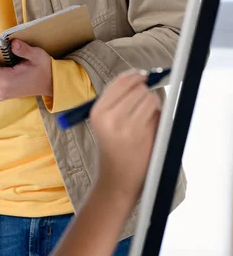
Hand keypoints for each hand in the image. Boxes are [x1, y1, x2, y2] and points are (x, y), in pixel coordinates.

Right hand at [89, 71, 159, 203]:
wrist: (116, 180)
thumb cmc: (112, 145)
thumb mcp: (104, 120)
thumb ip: (118, 97)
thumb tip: (141, 75)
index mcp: (98, 111)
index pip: (121, 82)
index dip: (135, 76)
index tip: (143, 76)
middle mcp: (111, 118)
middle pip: (139, 88)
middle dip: (144, 92)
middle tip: (141, 104)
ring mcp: (129, 128)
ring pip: (151, 99)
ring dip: (152, 105)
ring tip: (143, 120)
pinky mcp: (144, 137)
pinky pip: (158, 115)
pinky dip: (157, 119)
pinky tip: (147, 131)